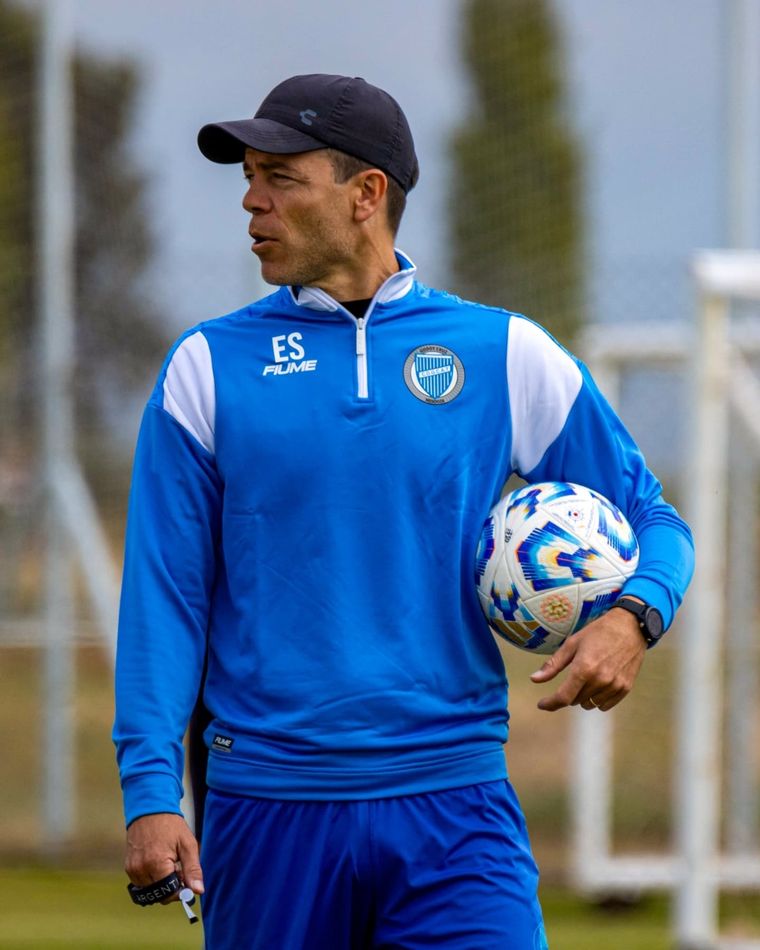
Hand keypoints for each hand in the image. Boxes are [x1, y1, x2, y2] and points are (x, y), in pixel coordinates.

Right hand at [125, 813, 203, 900]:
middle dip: (171, 888)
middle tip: (179, 870)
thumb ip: (193, 869)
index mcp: (157, 864)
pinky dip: (152, 879)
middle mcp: (141, 869)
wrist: (150, 809)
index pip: (169, 894)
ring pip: (150, 890)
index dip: (180, 891)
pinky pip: (142, 883)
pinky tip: (159, 863)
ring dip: (162, 883)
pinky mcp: (129, 867)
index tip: (187, 882)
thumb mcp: (187, 844)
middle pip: (159, 895)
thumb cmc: (171, 825)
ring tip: (169, 864)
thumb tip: (198, 891)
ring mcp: (133, 869)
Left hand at [529, 606, 646, 711]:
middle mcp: (600, 680)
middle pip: (575, 701)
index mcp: (583, 668)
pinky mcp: (625, 688)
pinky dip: (597, 699)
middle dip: (568, 693)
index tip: (542, 704)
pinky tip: (598, 684)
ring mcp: (614, 685)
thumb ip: (553, 665)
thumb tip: (534, 680)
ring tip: (588, 677)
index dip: (550, 703)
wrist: (630, 626)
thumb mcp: (572, 644)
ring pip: (589, 704)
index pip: (563, 697)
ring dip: (583, 697)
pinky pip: (604, 705)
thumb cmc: (597, 632)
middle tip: (573, 675)